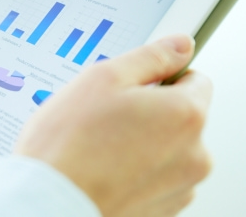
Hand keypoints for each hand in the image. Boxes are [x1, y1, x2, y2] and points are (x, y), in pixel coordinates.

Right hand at [15, 34, 211, 216]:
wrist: (49, 202)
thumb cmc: (69, 146)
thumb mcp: (103, 77)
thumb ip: (151, 57)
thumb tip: (181, 46)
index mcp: (186, 115)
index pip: (196, 79)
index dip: (163, 77)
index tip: (137, 86)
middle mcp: (194, 155)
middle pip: (182, 118)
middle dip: (152, 113)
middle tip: (108, 117)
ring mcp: (180, 188)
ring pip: (168, 151)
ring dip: (145, 145)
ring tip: (102, 147)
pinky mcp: (162, 211)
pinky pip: (157, 180)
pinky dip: (137, 173)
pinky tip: (105, 170)